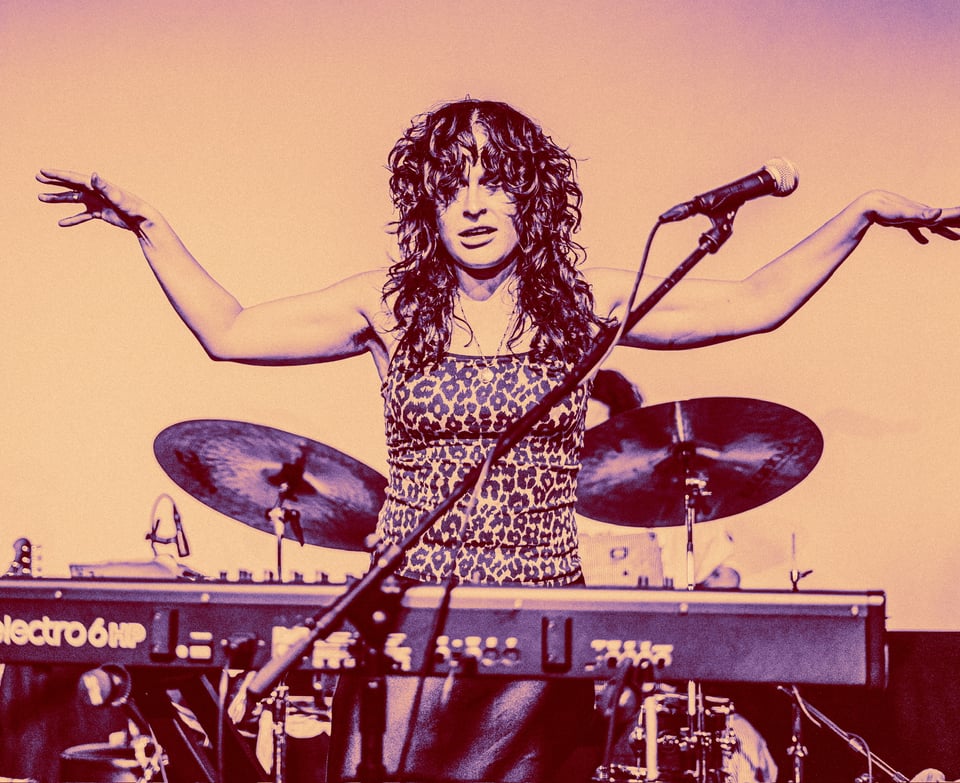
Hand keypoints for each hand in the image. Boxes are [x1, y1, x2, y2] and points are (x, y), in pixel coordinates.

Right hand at [36, 169, 157, 234]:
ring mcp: (96, 202)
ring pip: (73, 199)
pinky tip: (61, 223)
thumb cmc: (132, 206)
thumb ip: (104, 186)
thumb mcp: (116, 196)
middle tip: (38, 178)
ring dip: (58, 199)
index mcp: (96, 185)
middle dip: (54, 182)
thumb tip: (93, 174)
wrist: (143, 220)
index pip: (73, 178)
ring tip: (41, 198)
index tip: (42, 172)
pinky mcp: (100, 213)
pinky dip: (72, 218)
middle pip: (70, 185)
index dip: (57, 175)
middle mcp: (95, 191)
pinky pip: (82, 215)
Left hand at [861, 189, 959, 244]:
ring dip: (942, 231)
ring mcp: (913, 217)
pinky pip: (916, 229)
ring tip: (954, 237)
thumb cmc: (887, 209)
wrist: (870, 204)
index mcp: (924, 213)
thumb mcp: (906, 213)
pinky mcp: (903, 221)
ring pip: (931, 225)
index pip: (945, 217)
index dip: (957, 220)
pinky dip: (921, 235)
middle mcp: (921, 213)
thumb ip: (922, 214)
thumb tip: (938, 213)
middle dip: (954, 227)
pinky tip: (924, 241)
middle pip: (942, 221)